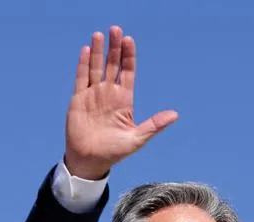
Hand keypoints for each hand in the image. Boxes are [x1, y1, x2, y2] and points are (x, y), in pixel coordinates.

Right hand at [63, 26, 178, 180]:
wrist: (90, 160)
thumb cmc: (114, 152)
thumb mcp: (137, 139)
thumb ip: (154, 125)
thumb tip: (175, 114)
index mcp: (124, 101)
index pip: (128, 73)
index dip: (128, 57)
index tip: (129, 41)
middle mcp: (109, 94)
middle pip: (112, 65)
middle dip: (114, 48)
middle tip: (116, 30)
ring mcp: (93, 95)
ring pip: (96, 67)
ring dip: (98, 51)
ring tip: (100, 34)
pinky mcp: (78, 99)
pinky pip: (81, 78)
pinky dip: (83, 64)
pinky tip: (86, 50)